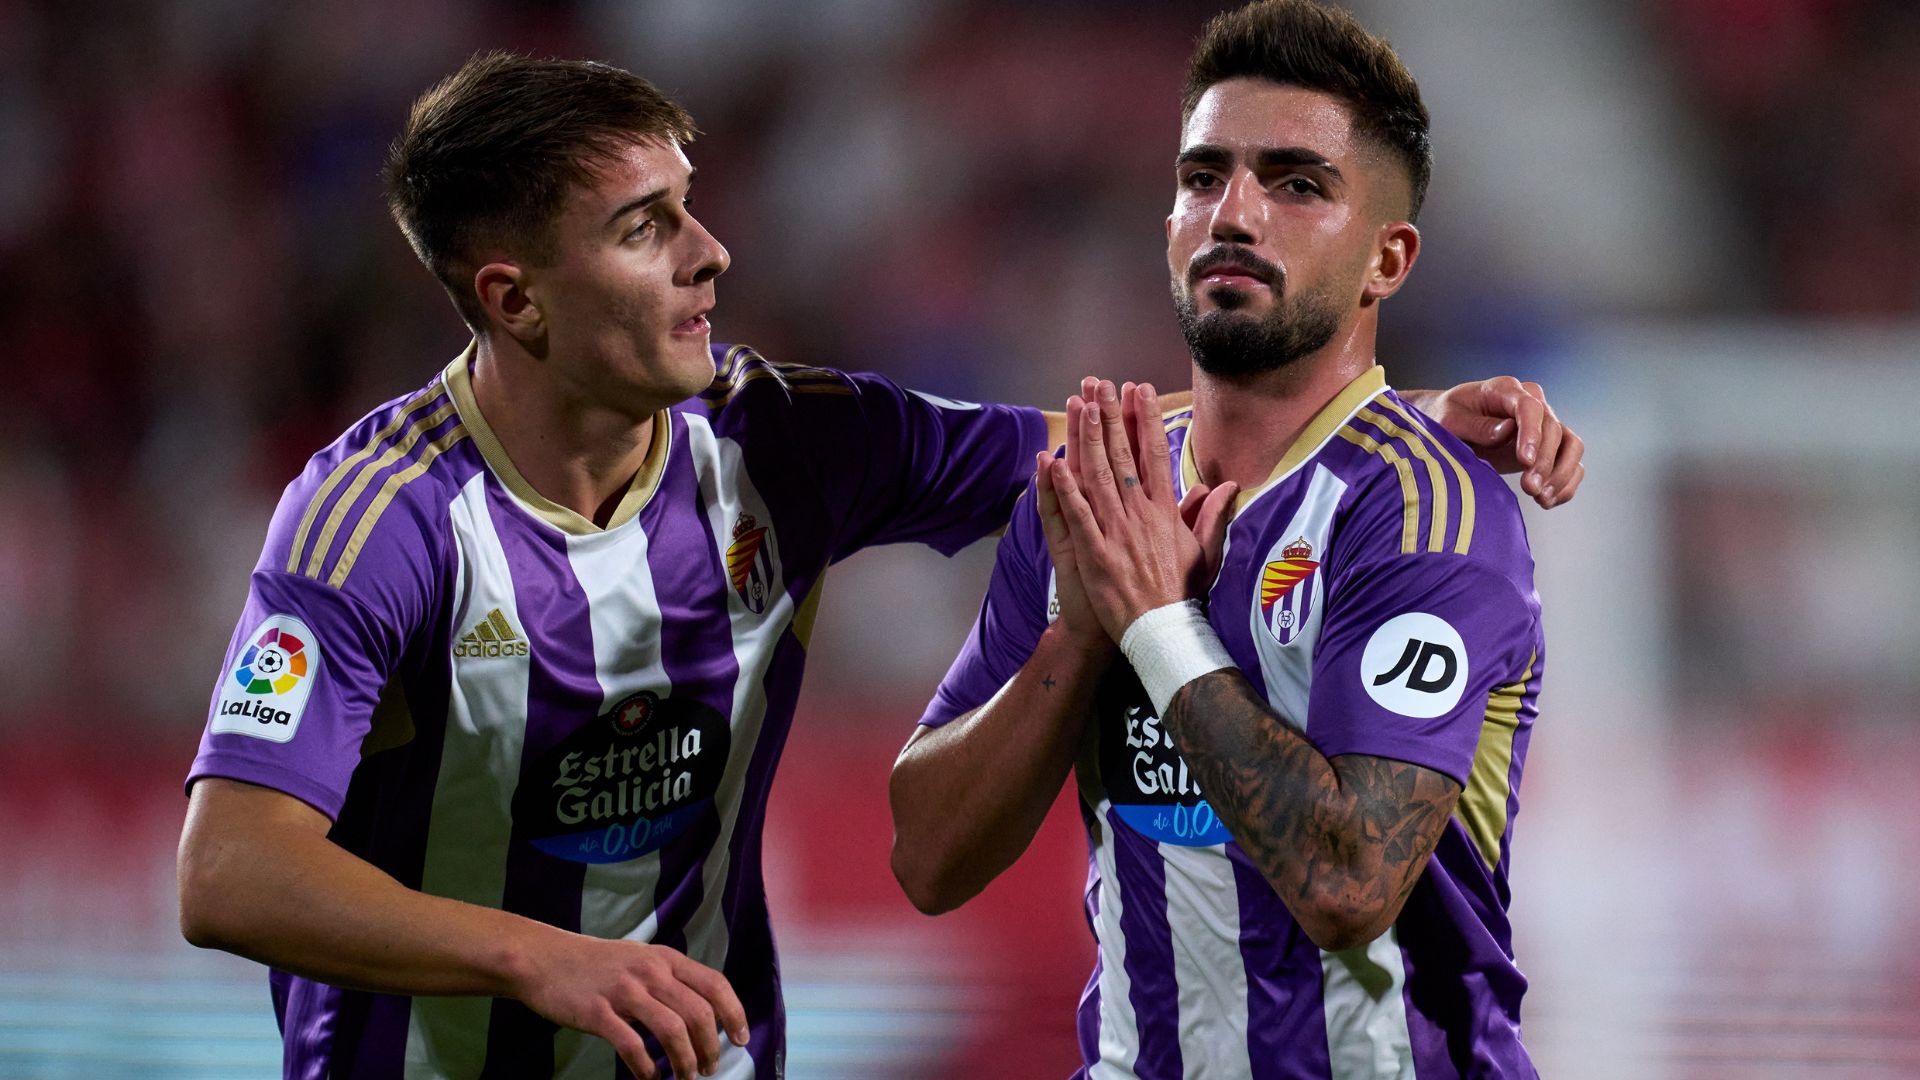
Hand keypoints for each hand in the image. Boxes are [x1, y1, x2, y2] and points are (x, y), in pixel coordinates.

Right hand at [515, 931, 748, 1078]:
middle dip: (710, 1047)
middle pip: (698, 1013)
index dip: (734, 1013)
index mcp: (665, 959)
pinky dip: (646, 1068)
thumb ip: (669, 979)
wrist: (544, 958)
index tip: (741, 1038)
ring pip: (672, 1030)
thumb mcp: (640, 959)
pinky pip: (632, 1046)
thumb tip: (702, 1012)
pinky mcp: (598, 1012)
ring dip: (684, 1061)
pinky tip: (649, 1078)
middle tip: (708, 1068)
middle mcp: (650, 972)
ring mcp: (624, 991)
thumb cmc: (595, 964)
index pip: (714, 984)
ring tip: (684, 1077)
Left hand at [1047, 378, 1235, 640]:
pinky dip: (1066, 487)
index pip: (1155, 454)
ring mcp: (1116, 532)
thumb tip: (1227, 485)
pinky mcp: (1094, 552)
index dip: (1146, 419)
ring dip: (1088, 437)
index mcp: (1165, 511)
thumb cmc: (1182, 592)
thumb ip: (1212, 514)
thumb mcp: (1205, 551)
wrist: (1163, 630)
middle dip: (1112, 416)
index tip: (1140, 391)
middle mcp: (1140, 514)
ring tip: (1081, 404)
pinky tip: (1055, 461)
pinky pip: (1078, 514)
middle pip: (1123, 455)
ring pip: (1099, 475)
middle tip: (1102, 383)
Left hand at [1415, 376, 1584, 507]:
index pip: (1530, 407)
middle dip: (1544, 462)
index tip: (1526, 461)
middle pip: (1554, 430)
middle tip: (1529, 489)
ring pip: (1572, 445)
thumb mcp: (1449, 421)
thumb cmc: (1446, 419)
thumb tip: (1507, 431)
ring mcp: (1545, 424)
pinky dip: (1566, 484)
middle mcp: (1532, 402)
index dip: (1532, 434)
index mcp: (1505, 389)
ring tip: (1541, 498)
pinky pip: (1572, 463)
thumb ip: (1476, 426)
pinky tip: (1547, 501)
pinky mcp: (1550, 446)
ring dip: (1561, 474)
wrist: (1451, 426)